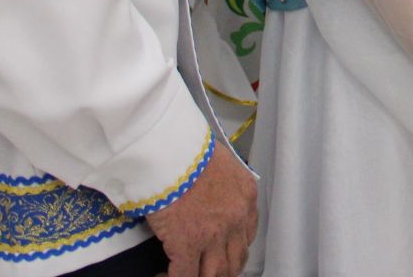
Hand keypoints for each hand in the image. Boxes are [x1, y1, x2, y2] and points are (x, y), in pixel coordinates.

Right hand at [144, 142, 257, 276]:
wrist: (170, 150)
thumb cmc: (188, 148)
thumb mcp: (219, 162)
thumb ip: (222, 185)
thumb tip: (210, 198)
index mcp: (245, 195)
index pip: (247, 234)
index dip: (234, 247)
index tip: (222, 251)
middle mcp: (236, 218)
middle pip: (236, 258)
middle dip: (224, 269)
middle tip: (210, 270)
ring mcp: (213, 234)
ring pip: (217, 272)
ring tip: (190, 274)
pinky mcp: (187, 244)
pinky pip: (186, 275)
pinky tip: (165, 275)